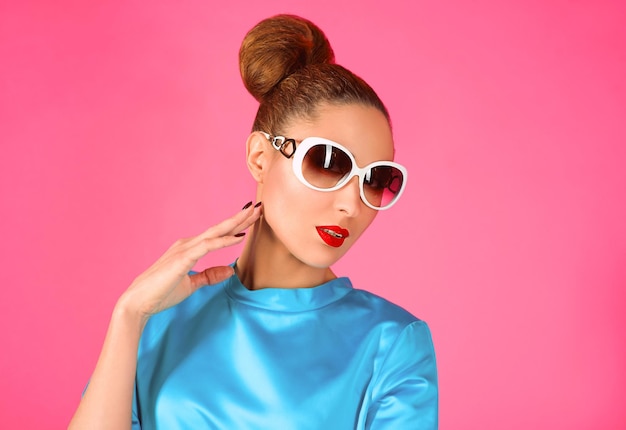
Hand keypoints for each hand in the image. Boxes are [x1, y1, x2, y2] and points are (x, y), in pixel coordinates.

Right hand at [118, 202, 261, 321]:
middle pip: (220, 228)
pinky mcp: (183, 258)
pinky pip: (208, 246)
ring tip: (253, 213)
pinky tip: (239, 237)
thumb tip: (230, 270)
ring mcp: (185, 249)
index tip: (252, 219)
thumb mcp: (191, 285)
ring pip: (216, 232)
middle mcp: (188, 244)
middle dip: (241, 217)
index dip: (236, 226)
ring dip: (236, 222)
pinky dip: (224, 241)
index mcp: (189, 248)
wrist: (138, 302)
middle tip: (260, 206)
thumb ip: (209, 276)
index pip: (217, 235)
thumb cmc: (160, 293)